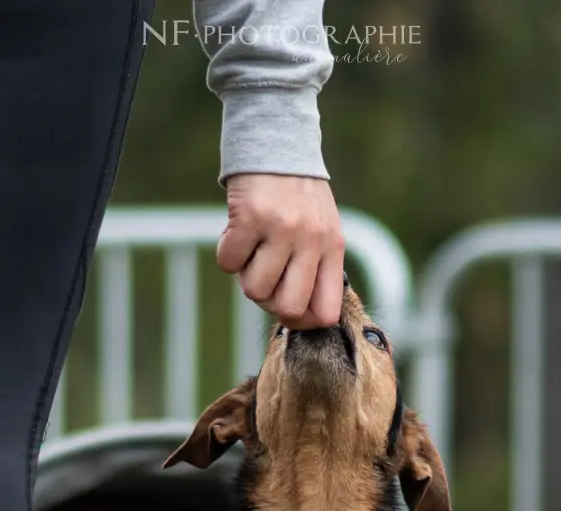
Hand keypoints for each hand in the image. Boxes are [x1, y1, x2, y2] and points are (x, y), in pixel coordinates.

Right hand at [215, 174, 345, 328]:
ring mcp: (281, 229)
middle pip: (287, 308)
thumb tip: (297, 314)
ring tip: (251, 249)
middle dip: (269, 303)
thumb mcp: (322, 227)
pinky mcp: (250, 217)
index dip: (303, 321)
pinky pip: (228, 263)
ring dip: (244, 275)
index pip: (325, 311)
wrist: (277, 139)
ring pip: (254, 289)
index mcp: (332, 247)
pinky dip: (227, 253)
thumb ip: (315, 266)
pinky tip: (236, 232)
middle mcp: (311, 240)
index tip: (287, 310)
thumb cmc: (297, 193)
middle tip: (263, 278)